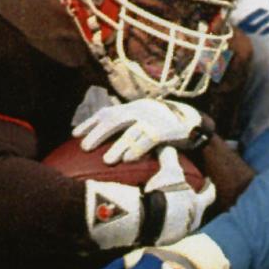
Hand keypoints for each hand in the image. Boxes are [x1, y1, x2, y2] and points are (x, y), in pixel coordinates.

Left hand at [73, 98, 212, 163]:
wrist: (193, 123)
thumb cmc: (164, 126)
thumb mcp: (143, 121)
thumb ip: (127, 127)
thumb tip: (105, 138)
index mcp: (132, 108)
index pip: (106, 113)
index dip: (89, 123)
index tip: (74, 134)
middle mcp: (139, 110)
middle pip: (113, 120)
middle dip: (97, 133)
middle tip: (84, 147)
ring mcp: (152, 119)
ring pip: (130, 132)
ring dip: (117, 146)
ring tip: (106, 160)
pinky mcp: (164, 130)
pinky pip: (148, 139)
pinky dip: (137, 149)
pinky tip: (128, 160)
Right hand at [84, 146, 215, 250]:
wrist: (149, 218)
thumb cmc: (165, 193)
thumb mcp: (169, 171)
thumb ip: (169, 156)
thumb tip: (167, 143)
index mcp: (198, 204)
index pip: (210, 194)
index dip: (209, 186)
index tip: (208, 181)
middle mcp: (192, 221)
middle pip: (198, 211)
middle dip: (194, 204)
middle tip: (188, 198)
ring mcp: (179, 233)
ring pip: (183, 223)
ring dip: (179, 217)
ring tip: (171, 211)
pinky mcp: (164, 241)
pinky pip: (167, 232)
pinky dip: (165, 226)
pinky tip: (158, 222)